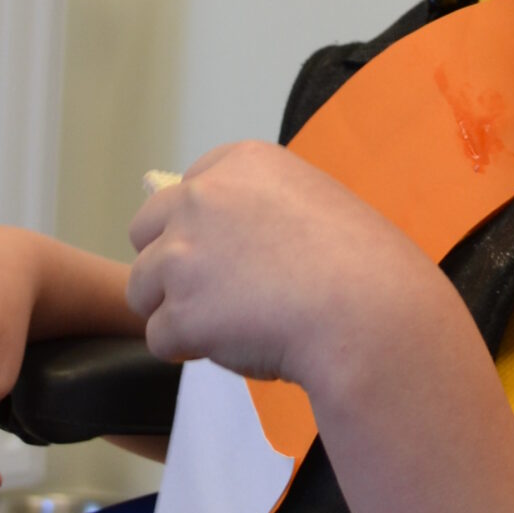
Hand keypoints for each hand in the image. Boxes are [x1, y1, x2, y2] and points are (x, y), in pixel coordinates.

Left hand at [126, 140, 431, 387]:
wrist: (371, 313)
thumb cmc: (364, 264)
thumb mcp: (313, 201)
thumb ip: (260, 209)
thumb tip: (224, 246)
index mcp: (241, 161)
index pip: (185, 189)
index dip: (202, 230)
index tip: (236, 256)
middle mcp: (201, 196)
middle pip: (145, 231)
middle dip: (171, 265)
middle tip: (218, 294)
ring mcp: (184, 253)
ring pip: (141, 287)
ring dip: (177, 310)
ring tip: (231, 325)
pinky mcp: (180, 311)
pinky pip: (160, 339)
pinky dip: (191, 351)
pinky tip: (238, 346)